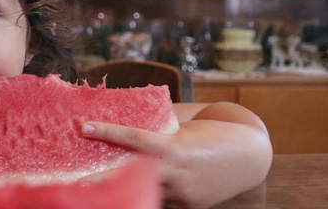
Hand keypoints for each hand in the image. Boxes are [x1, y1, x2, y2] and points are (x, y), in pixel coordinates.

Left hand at [80, 103, 271, 207]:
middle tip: (78, 181)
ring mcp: (183, 193)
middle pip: (131, 176)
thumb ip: (158, 133)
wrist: (249, 156)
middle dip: (103, 180)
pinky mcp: (189, 206)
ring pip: (145, 191)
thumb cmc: (212, 134)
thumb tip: (125, 128)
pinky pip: (161, 200)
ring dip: (125, 189)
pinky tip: (137, 192)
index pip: (134, 138)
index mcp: (175, 146)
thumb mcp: (184, 129)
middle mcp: (177, 171)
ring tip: (100, 187)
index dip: (107, 132)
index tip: (84, 127)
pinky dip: (150, 193)